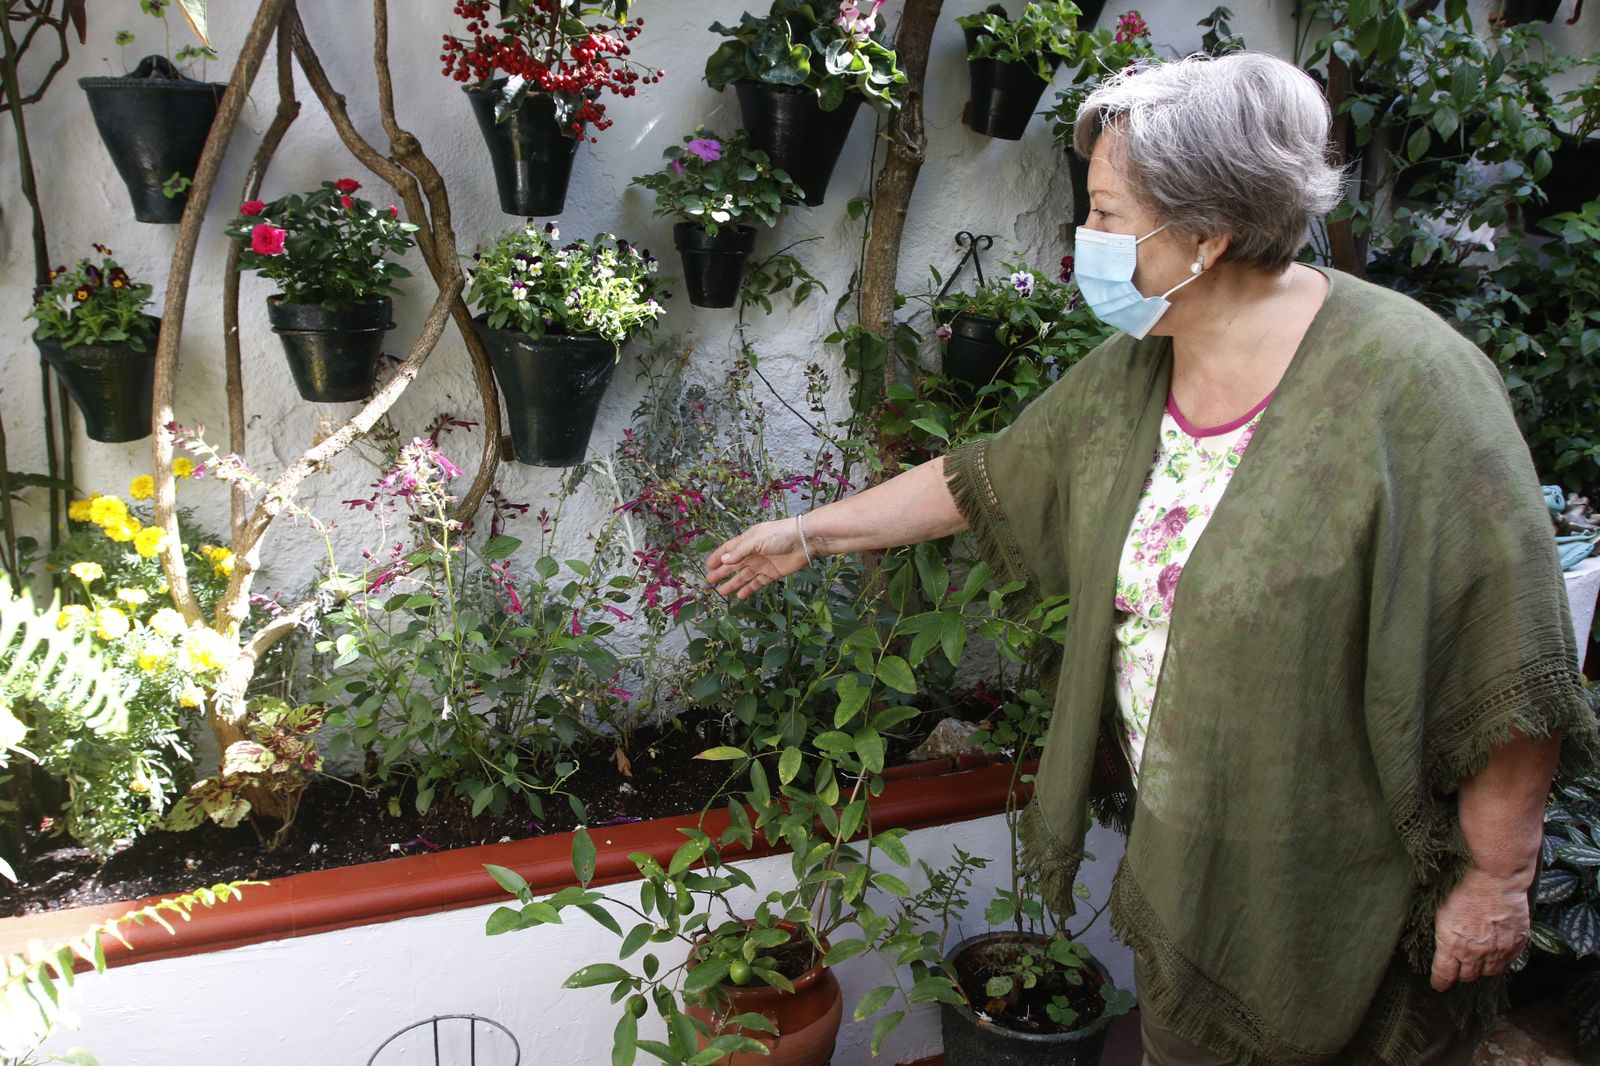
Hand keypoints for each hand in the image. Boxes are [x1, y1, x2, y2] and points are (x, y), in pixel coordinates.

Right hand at [705, 518, 810, 599]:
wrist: (804, 541)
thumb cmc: (779, 535)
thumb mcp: (756, 541)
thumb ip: (739, 552)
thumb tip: (723, 561)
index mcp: (747, 541)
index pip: (728, 550)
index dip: (718, 557)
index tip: (708, 566)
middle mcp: (752, 553)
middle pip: (734, 565)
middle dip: (722, 573)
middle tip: (710, 581)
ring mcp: (762, 564)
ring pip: (744, 576)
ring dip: (733, 583)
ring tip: (722, 592)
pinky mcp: (772, 574)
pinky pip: (757, 583)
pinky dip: (749, 589)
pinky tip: (740, 596)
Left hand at [1430, 866, 1529, 990]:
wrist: (1496, 879)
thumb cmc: (1464, 889)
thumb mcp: (1442, 911)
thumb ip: (1444, 935)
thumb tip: (1443, 947)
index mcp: (1452, 944)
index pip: (1444, 975)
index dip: (1440, 982)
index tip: (1439, 984)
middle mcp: (1475, 953)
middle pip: (1467, 976)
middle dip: (1461, 973)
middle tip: (1459, 967)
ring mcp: (1498, 951)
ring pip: (1489, 972)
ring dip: (1481, 968)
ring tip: (1478, 959)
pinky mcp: (1516, 945)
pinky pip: (1507, 961)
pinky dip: (1501, 958)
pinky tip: (1496, 949)